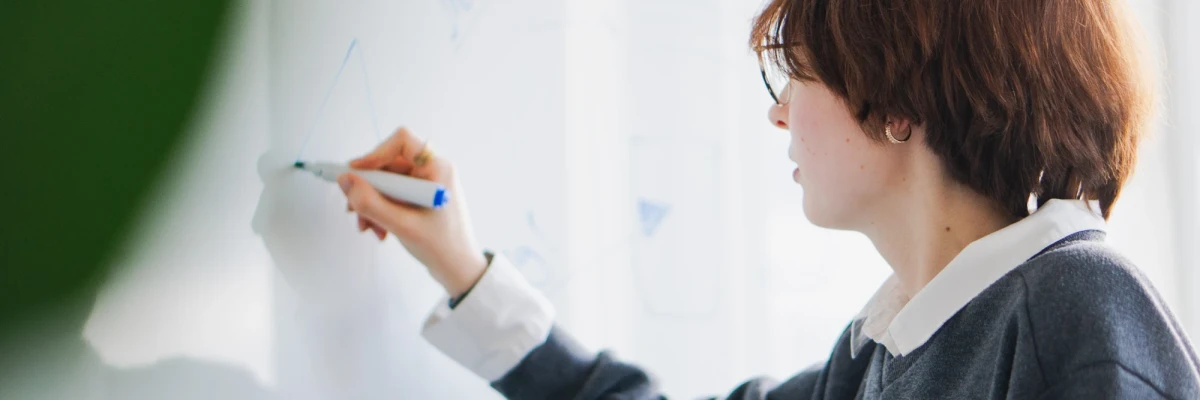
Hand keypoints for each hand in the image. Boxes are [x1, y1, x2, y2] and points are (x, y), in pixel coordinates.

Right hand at [337, 127, 487, 297]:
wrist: (459, 270)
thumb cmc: (441, 247)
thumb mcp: (401, 225)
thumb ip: (370, 203)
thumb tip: (345, 180)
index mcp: (438, 168)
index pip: (402, 141)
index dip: (375, 153)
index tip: (355, 173)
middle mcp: (432, 171)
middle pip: (388, 164)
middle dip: (368, 188)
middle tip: (352, 210)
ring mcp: (425, 185)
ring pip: (386, 182)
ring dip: (371, 203)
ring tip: (367, 228)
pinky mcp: (418, 198)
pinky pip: (391, 195)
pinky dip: (380, 211)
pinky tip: (379, 231)